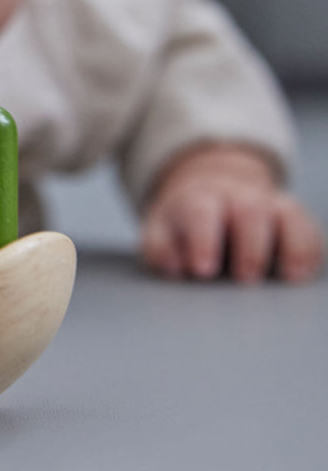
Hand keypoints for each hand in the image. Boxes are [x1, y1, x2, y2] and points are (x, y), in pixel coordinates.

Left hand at [141, 144, 324, 282]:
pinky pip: (309, 230)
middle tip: (245, 280)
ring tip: (288, 278)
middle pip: (249, 212)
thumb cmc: (185, 223)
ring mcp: (271, 205)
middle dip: (250, 247)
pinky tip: (303, 274)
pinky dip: (310, 251)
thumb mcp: (161, 231)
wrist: (213, 190)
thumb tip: (174, 267)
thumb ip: (160, 249)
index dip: (203, 240)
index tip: (203, 270)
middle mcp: (239, 198)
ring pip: (287, 215)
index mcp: (200, 200)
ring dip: (290, 247)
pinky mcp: (295, 220)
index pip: (201, 213)